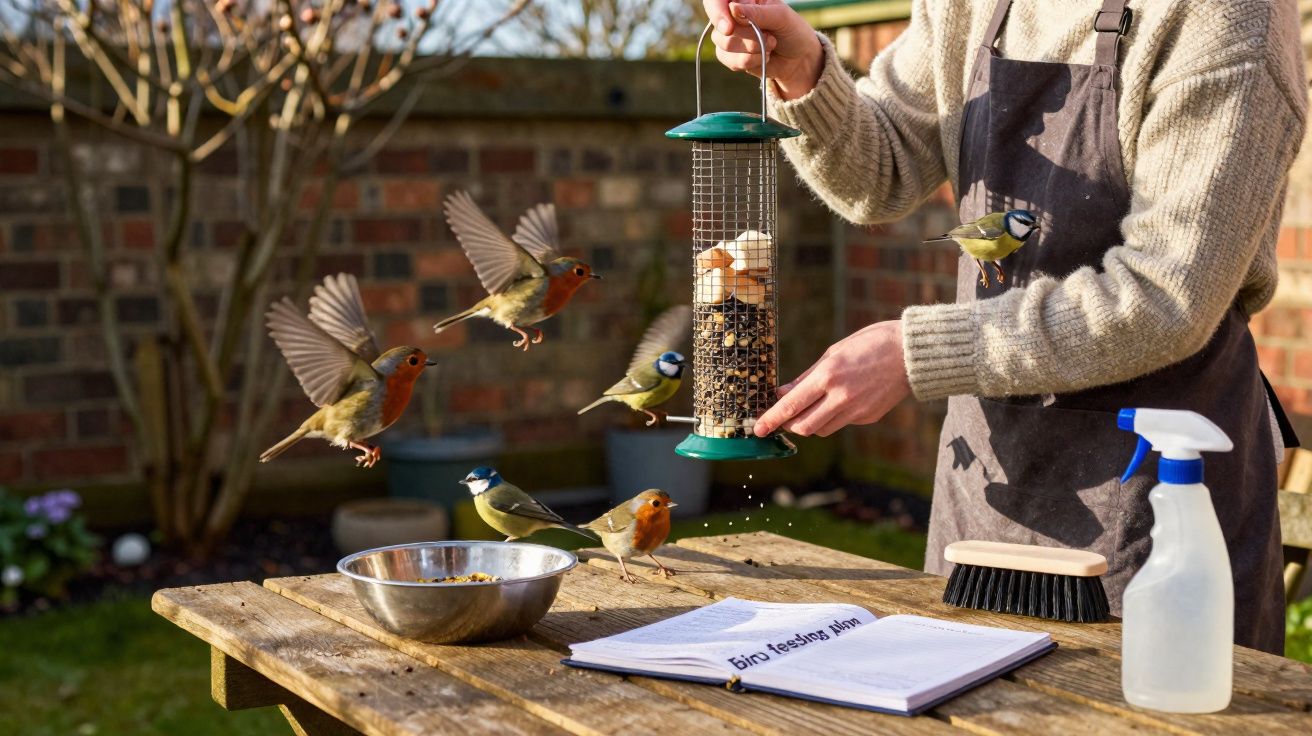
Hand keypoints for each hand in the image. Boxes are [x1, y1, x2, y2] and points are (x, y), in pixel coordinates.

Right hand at [702, 0, 822, 99]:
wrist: (798, 59)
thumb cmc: (792, 30)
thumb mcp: (780, 16)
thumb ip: (757, 13)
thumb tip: (733, 9)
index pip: (717, 1)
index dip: (718, 13)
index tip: (729, 28)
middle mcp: (731, 15)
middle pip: (722, 26)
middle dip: (749, 36)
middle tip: (771, 37)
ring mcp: (728, 35)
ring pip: (725, 44)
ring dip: (751, 49)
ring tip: (770, 45)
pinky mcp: (729, 55)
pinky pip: (729, 60)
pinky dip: (749, 61)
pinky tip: (762, 57)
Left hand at [754, 320, 910, 436]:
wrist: (912, 353)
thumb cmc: (870, 344)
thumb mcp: (833, 352)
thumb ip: (807, 377)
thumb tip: (783, 392)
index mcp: (828, 376)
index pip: (791, 406)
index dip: (771, 420)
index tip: (757, 430)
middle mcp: (841, 397)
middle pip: (803, 427)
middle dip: (789, 425)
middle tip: (784, 417)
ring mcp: (856, 411)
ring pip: (822, 430)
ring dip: (810, 423)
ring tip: (812, 407)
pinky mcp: (868, 418)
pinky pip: (842, 423)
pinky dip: (834, 417)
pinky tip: (842, 399)